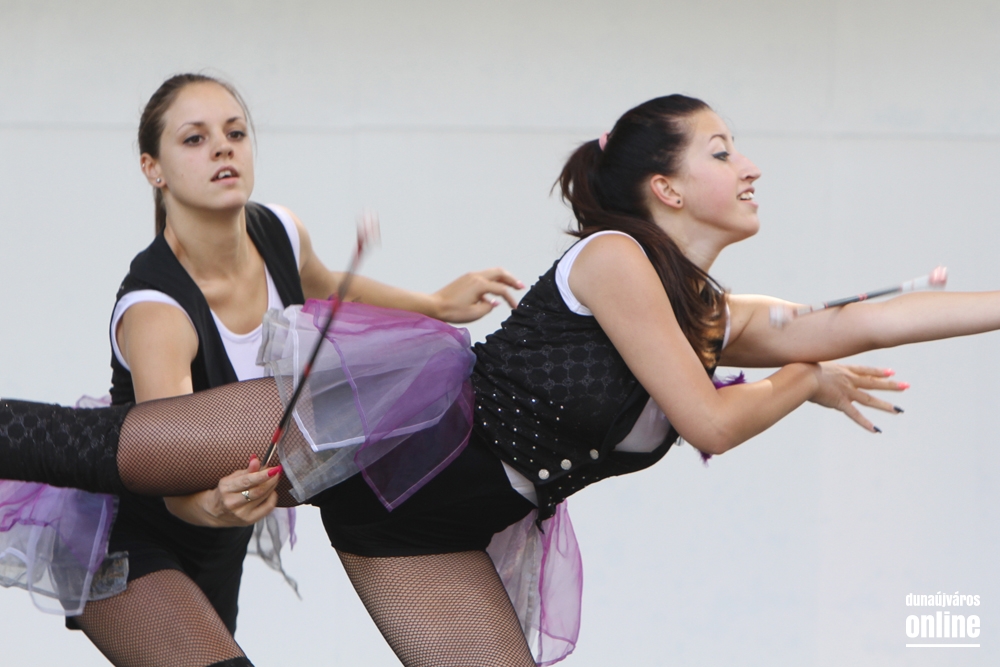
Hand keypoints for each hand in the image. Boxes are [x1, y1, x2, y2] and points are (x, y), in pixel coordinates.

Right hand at [163, 455, 282, 526]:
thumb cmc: (226, 491)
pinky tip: (272, 491)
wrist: (216, 511)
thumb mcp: (232, 478)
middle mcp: (232, 503)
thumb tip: (256, 460)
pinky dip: (273, 497)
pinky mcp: (249, 521)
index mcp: (226, 489)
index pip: (247, 481)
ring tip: (275, 478)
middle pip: (257, 490)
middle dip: (271, 479)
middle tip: (278, 471)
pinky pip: (267, 508)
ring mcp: (241, 514)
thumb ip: (246, 470)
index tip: (274, 468)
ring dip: (272, 486)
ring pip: (263, 497)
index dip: (262, 475)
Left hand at [430, 268, 523, 322]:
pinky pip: (484, 277)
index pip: (501, 290)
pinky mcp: (465, 279)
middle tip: (520, 286)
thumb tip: (494, 302)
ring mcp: (470, 276)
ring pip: (492, 272)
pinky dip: (492, 281)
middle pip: (500, 273)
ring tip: (511, 285)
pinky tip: (493, 293)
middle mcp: (476, 277)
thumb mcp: (474, 314)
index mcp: (480, 285)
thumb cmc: (452, 311)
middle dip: (512, 279)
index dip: (510, 299)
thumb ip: (488, 307)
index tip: (515, 308)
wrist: (434, 306)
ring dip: (503, 278)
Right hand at [808, 363, 907, 431]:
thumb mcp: (813, 364)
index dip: (878, 372)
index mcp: (842, 370)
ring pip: (869, 399)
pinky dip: (865, 423)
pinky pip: (855, 415)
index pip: (865, 371)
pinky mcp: (840, 403)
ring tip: (899, 411)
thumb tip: (809, 371)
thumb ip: (817, 369)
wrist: (802, 376)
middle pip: (873, 383)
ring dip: (885, 405)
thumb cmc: (802, 368)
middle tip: (906, 386)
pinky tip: (876, 430)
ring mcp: (846, 391)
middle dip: (891, 385)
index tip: (891, 373)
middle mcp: (848, 380)